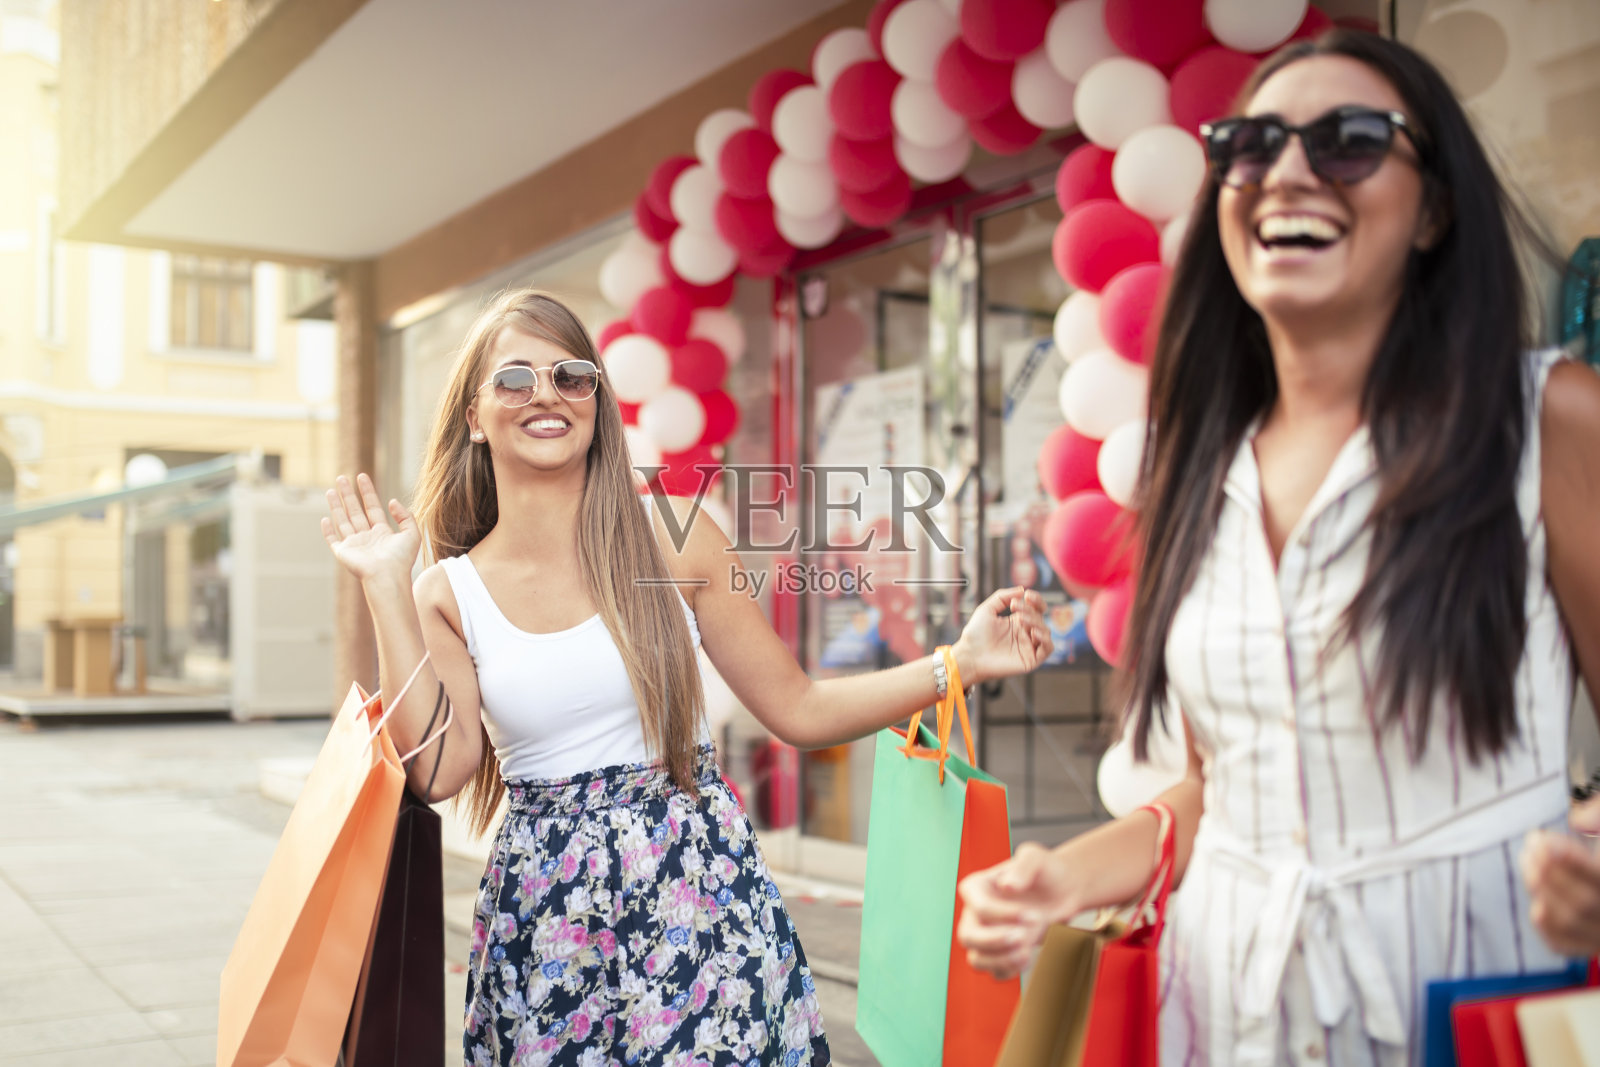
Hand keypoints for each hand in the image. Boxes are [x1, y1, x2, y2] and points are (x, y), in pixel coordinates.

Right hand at [321, 473, 420, 585]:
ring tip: (331, 490)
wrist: (387, 576)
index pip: (373, 507)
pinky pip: (333, 539)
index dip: (367, 492)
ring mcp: (354, 545)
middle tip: (341, 478)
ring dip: (336, 505)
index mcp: (382, 533)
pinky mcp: (343, 553)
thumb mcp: (412, 533)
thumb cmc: (401, 559)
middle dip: (348, 494)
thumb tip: (391, 501)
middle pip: (355, 511)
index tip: (362, 476)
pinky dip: (328, 530)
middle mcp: (367, 537)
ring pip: (343, 520)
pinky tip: (324, 518)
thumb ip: (405, 516)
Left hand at [952, 587, 1051, 685]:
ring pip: (1045, 631)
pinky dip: (1045, 639)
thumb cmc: (976, 635)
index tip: (1028, 595)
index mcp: (1017, 622)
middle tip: (1015, 607)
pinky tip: (1033, 632)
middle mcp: (1024, 634)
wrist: (970, 655)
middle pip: (1039, 618)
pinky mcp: (1031, 660)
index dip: (1036, 600)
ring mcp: (1028, 647)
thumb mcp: (987, 609)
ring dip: (1036, 621)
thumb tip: (1022, 590)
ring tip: (1020, 618)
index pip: (1035, 609)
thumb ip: (1003, 596)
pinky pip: (1048, 649)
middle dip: (1030, 610)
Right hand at [957, 842, 1078, 979]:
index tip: (1033, 915)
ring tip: (1027, 953)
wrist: (1063, 890)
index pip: (979, 907)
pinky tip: (1028, 957)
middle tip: (1024, 938)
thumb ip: (1023, 867)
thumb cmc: (1046, 871)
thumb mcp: (1036, 858)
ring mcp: (985, 936)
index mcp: (977, 887)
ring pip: (977, 959)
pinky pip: (994, 972)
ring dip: (1000, 961)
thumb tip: (1007, 886)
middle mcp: (974, 913)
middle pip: (968, 936)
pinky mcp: (999, 953)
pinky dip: (1008, 971)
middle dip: (994, 942)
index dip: (1004, 915)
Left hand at [1521, 795, 1599, 957]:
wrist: (1598, 883)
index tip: (1542, 839)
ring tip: (1528, 860)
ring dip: (1541, 890)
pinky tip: (1537, 900)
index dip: (1571, 861)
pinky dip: (1545, 923)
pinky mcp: (1595, 946)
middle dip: (1550, 872)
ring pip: (1572, 923)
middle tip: (1531, 844)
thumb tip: (1579, 822)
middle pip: (1587, 904)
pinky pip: (1564, 944)